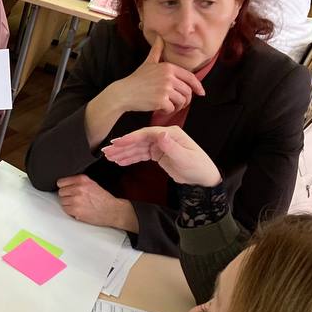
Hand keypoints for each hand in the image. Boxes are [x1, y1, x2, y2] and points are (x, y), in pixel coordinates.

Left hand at [56, 174, 132, 228]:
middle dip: (66, 196)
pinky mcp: (76, 210)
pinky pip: (65, 209)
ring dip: (68, 204)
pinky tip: (79, 210)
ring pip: (62, 201)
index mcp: (82, 179)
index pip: (61, 182)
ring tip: (78, 204)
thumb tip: (65, 185)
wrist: (113, 210)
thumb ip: (78, 182)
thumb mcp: (92, 184)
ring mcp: (76, 199)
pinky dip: (71, 211)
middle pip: (61, 192)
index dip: (64, 187)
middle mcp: (78, 188)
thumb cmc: (104, 199)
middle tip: (75, 199)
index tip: (67, 189)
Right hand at [102, 126, 221, 186]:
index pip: (147, 134)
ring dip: (123, 152)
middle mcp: (163, 137)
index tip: (118, 143)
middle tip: (107, 151)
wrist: (203, 178)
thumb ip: (172, 146)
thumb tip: (160, 134)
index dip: (132, 138)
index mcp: (171, 133)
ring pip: (138, 148)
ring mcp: (160, 145)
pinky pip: (141, 155)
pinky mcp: (158, 154)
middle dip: (123, 146)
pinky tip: (120, 161)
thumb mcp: (185, 158)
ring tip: (109, 157)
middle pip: (139, 140)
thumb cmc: (198, 167)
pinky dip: (130, 158)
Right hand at [111, 36, 205, 113]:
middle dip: (186, 100)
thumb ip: (157, 50)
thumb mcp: (148, 62)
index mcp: (168, 67)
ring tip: (169, 106)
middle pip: (187, 91)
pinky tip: (161, 109)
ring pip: (182, 101)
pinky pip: (172, 108)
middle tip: (179, 104)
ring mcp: (165, 89)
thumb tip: (160, 37)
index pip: (190, 77)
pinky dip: (168, 111)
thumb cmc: (137, 79)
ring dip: (177, 106)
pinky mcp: (161, 100)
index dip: (197, 86)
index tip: (201, 93)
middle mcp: (169, 77)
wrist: (124, 92)